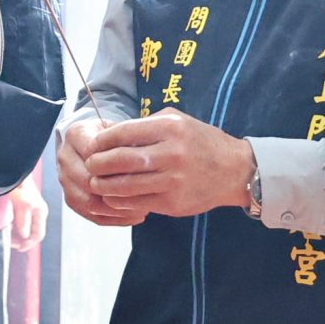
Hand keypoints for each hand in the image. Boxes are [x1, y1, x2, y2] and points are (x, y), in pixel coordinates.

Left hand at [9, 171, 50, 251]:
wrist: (12, 167)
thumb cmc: (19, 182)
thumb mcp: (22, 202)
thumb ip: (23, 220)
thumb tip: (25, 235)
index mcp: (41, 211)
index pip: (38, 235)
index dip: (28, 244)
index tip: (16, 248)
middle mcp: (37, 211)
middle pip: (31, 232)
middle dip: (21, 239)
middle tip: (9, 243)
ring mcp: (29, 207)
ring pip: (24, 227)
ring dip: (16, 234)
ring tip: (6, 236)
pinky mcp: (20, 204)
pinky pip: (18, 220)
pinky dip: (12, 226)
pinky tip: (5, 225)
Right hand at [57, 120, 144, 227]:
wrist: (92, 142)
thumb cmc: (108, 137)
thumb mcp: (117, 128)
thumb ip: (125, 140)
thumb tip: (141, 157)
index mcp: (76, 135)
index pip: (93, 153)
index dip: (115, 164)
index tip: (139, 171)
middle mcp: (66, 157)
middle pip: (88, 181)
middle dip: (117, 190)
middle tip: (143, 193)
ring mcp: (65, 180)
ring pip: (89, 202)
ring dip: (117, 209)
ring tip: (141, 208)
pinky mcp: (71, 199)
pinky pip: (92, 215)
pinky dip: (114, 219)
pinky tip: (133, 215)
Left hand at [81, 110, 254, 219]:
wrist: (234, 170)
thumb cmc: (200, 142)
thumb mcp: (177, 120)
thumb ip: (146, 125)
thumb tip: (111, 134)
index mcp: (169, 128)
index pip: (123, 133)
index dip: (102, 141)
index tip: (93, 145)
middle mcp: (171, 154)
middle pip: (121, 160)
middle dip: (98, 164)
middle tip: (89, 165)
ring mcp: (173, 180)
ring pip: (126, 185)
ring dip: (104, 185)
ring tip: (95, 182)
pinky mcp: (174, 203)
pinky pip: (138, 203)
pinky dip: (120, 201)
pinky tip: (113, 197)